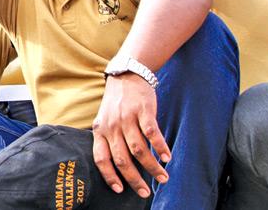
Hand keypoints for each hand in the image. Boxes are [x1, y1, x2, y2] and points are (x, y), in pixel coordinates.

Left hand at [92, 74, 169, 198]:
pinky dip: (160, 147)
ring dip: (152, 167)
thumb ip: (109, 139)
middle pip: (122, 159)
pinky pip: (152, 133)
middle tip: (145, 192)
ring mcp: (127, 118)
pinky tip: (167, 157)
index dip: (110, 176)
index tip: (120, 190)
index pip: (101, 159)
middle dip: (134, 179)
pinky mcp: (143, 110)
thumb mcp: (105, 119)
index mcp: (100, 131)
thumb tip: (118, 166)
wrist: (126, 74)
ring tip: (163, 177)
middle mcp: (112, 126)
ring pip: (139, 150)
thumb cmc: (116, 102)